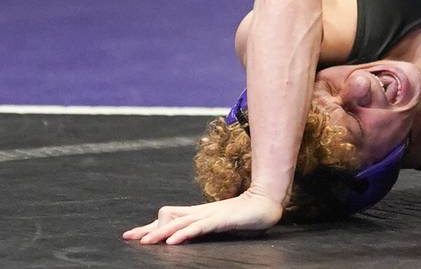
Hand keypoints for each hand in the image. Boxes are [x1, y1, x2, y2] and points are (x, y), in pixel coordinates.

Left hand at [122, 189, 284, 244]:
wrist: (266, 203)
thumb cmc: (244, 215)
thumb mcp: (218, 222)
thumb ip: (203, 227)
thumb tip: (185, 235)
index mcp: (199, 213)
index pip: (169, 218)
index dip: (150, 226)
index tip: (131, 235)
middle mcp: (200, 211)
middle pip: (168, 217)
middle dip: (148, 228)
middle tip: (130, 237)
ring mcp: (210, 214)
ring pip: (180, 222)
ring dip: (161, 232)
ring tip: (146, 242)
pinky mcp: (220, 219)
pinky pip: (198, 226)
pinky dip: (184, 233)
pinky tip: (174, 241)